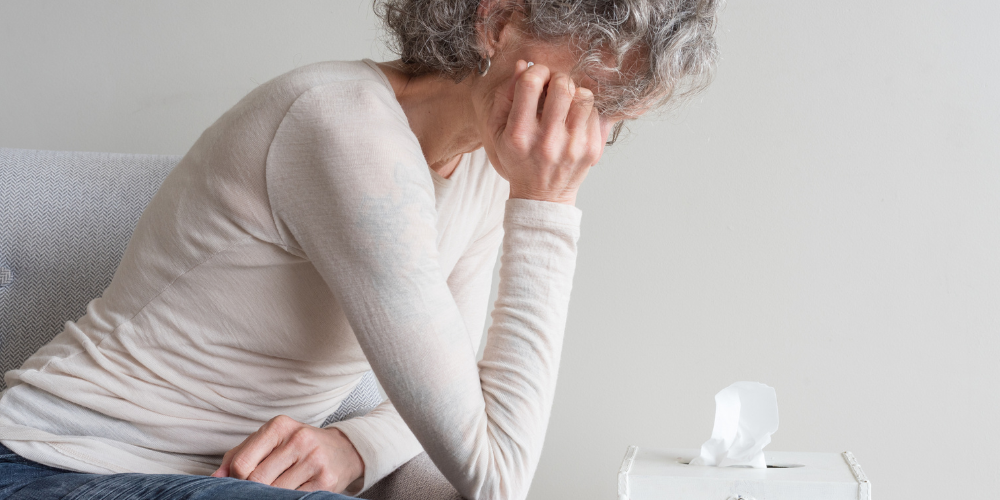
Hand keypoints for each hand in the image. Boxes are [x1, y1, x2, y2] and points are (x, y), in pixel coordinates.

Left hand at [211, 415, 364, 493]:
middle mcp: (298, 439)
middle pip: (256, 479)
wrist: (344, 450)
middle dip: (253, 488)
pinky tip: (290, 492)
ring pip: (274, 491)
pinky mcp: (325, 481)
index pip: (242, 462)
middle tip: (258, 489)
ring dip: (270, 495)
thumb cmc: (298, 446)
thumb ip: (239, 454)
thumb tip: (214, 477)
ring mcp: (314, 460)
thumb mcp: (271, 440)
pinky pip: (294, 498)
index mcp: (279, 426)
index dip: (236, 478)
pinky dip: (286, 498)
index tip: (243, 480)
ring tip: (275, 489)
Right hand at [486, 60, 615, 204]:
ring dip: (574, 93)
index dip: (536, 71)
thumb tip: (524, 65)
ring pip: (583, 96)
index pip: (531, 83)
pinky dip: (585, 110)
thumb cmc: (517, 160)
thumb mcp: (498, 132)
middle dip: (558, 79)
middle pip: (562, 85)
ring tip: (566, 102)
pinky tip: (574, 119)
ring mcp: (572, 147)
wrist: (541, 197)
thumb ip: (505, 96)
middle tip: (554, 87)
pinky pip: (595, 113)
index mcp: (519, 134)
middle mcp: (546, 141)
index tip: (537, 77)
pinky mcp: (591, 150)